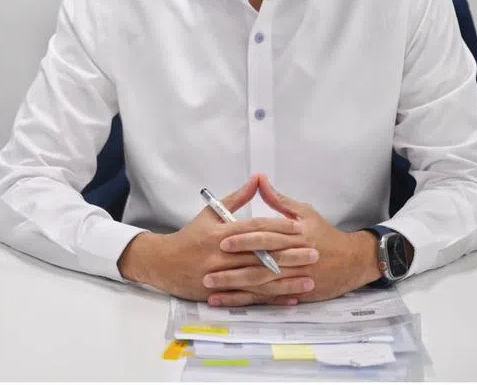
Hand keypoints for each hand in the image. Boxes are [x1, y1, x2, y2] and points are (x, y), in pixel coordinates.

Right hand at [117, 174, 315, 304]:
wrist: (162, 264)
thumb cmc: (191, 235)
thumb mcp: (211, 213)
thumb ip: (237, 197)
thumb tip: (258, 178)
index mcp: (220, 233)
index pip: (254, 229)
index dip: (278, 228)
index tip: (300, 229)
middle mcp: (220, 256)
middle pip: (260, 256)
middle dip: (289, 256)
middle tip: (314, 254)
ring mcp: (219, 278)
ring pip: (257, 279)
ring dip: (285, 282)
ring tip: (309, 280)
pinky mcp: (219, 295)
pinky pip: (249, 297)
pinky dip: (270, 299)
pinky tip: (289, 298)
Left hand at [204, 174, 381, 306]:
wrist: (351, 261)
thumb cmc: (325, 234)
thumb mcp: (306, 212)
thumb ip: (279, 200)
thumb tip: (259, 179)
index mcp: (297, 235)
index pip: (268, 236)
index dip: (245, 239)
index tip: (222, 241)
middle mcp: (295, 257)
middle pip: (262, 262)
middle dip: (234, 267)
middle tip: (208, 269)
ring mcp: (295, 277)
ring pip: (262, 283)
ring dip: (235, 287)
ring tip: (210, 288)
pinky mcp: (294, 292)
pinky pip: (267, 298)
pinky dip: (246, 300)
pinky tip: (227, 300)